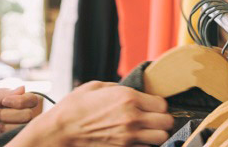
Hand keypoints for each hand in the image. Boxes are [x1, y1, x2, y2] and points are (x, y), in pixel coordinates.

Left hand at [0, 86, 40, 146]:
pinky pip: (17, 137)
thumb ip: (1, 95)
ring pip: (26, 125)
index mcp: (5, 99)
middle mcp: (9, 113)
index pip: (28, 97)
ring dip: (10, 124)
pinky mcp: (4, 140)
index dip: (21, 100)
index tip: (4, 102)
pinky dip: (10, 134)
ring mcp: (8, 128)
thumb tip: (23, 87)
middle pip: (30, 112)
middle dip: (13, 113)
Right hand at [11, 82, 173, 146]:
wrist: (61, 131)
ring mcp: (129, 136)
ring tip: (147, 130)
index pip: (162, 103)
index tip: (150, 105)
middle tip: (152, 118)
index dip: (157, 104)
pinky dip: (145, 144)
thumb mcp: (95, 86)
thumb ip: (116, 87)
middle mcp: (132, 117)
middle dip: (162, 119)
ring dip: (156, 133)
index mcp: (128, 97)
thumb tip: (127, 89)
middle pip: (167, 122)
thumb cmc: (74, 108)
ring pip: (161, 138)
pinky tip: (135, 139)